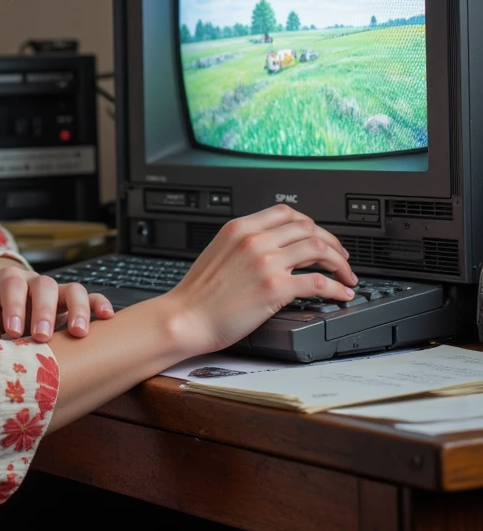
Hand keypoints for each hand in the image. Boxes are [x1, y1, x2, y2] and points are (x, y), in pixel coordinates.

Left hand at [0, 260, 114, 342]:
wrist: (5, 294)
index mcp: (9, 281)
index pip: (13, 287)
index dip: (14, 307)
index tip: (14, 331)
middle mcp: (35, 282)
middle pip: (45, 286)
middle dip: (44, 311)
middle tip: (42, 336)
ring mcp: (57, 291)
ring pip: (72, 289)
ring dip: (77, 309)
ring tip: (79, 333)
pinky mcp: (71, 302)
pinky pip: (91, 296)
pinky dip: (100, 304)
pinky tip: (107, 317)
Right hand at [162, 205, 358, 356]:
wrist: (185, 318)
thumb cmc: (198, 294)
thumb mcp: (219, 252)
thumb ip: (245, 243)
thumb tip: (274, 247)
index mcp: (240, 228)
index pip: (287, 213)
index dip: (310, 224)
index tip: (320, 237)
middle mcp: (255, 240)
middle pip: (308, 228)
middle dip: (332, 242)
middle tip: (341, 257)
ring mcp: (266, 262)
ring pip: (318, 250)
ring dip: (340, 263)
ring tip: (347, 276)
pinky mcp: (274, 288)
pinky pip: (318, 282)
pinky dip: (337, 288)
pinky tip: (342, 294)